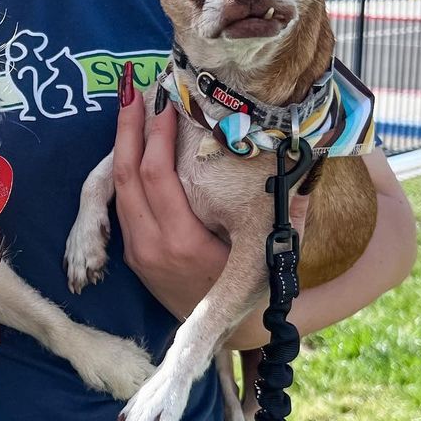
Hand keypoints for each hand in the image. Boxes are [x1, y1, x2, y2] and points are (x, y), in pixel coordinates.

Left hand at [111, 89, 308, 318]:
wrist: (216, 332)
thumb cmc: (246, 288)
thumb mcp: (267, 257)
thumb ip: (283, 219)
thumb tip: (304, 175)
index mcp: (180, 243)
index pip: (155, 176)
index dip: (155, 135)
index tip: (165, 101)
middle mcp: (150, 246)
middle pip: (126, 175)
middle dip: (128, 128)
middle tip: (133, 87)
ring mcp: (135, 251)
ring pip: (117, 189)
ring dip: (120, 145)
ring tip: (129, 106)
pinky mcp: (131, 253)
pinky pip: (120, 203)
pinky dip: (123, 170)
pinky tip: (130, 144)